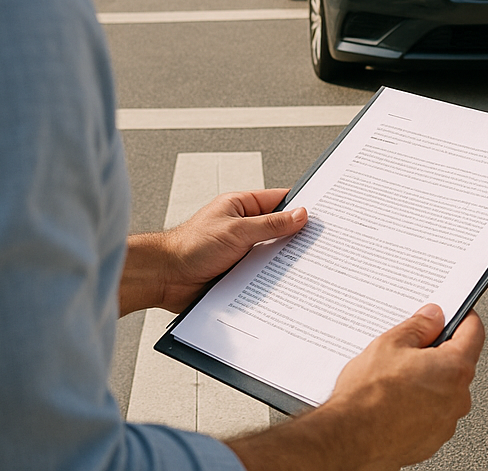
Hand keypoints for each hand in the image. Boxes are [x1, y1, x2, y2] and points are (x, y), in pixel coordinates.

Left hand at [120, 189, 306, 315]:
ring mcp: (242, 251)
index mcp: (243, 206)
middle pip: (280, 229)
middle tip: (320, 244)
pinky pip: (263, 274)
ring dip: (284, 261)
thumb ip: (270, 224)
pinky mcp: (240, 273)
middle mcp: (244, 227)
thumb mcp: (236, 231)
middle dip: (296, 237)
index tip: (323, 213)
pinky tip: (286, 285)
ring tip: (305, 267)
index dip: (301, 206)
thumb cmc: (189, 246)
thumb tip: (300, 215)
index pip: (280, 200)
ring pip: (273, 254)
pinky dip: (273, 279)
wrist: (165, 278)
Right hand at [228, 304, 484, 470]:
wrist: (349, 438)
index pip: (474, 332)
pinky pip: (432, 413)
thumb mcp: (391, 343)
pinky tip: (395, 398)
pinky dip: (420, 404)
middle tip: (411, 346)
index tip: (453, 312)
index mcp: (454, 368)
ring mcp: (445, 423)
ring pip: (444, 389)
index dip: (463, 317)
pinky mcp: (431, 440)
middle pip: (458, 362)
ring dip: (428, 380)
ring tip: (396, 377)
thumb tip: (433, 317)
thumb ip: (419, 326)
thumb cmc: (368, 396)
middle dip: (438, 351)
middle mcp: (457, 398)